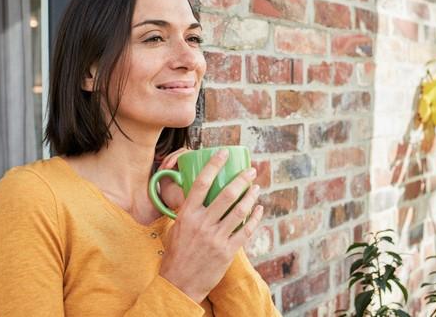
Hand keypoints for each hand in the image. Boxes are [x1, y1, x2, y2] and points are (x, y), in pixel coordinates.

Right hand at [158, 149, 263, 303]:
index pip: (201, 183)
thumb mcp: (178, 228)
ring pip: (240, 210)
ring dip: (251, 196)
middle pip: (226, 194)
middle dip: (242, 179)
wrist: (180, 283)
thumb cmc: (177, 254)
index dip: (214, 165)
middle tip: (251, 170)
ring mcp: (216, 238)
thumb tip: (200, 193)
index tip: (224, 153)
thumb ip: (189, 211)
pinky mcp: (227, 251)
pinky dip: (255, 218)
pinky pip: (245, 230)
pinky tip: (259, 210)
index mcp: (187, 215)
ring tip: (256, 187)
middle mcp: (202, 223)